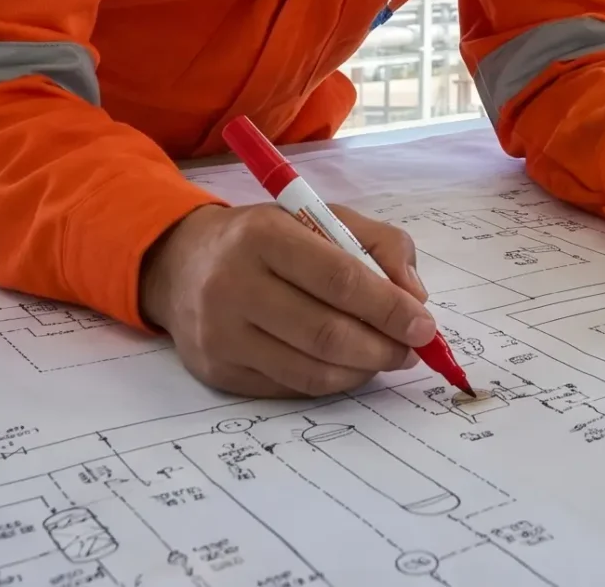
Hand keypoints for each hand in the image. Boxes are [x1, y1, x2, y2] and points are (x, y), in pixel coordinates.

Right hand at [139, 202, 436, 397]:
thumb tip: (415, 298)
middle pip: (326, 333)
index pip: (339, 279)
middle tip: (410, 350)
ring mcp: (221, 334)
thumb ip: (379, 244)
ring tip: (384, 358)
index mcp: (263, 236)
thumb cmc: (265, 238)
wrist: (180, 265)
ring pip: (311, 370)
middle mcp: (234, 285)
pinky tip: (346, 365)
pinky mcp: (217, 372)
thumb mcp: (320, 217)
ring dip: (362, 370)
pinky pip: (290, 387)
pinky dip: (331, 381)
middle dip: (382, 347)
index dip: (389, 307)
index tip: (424, 325)